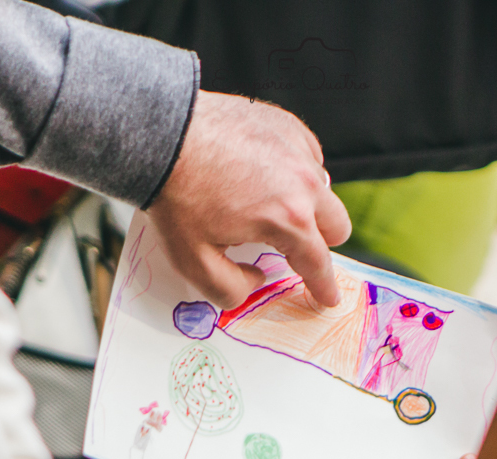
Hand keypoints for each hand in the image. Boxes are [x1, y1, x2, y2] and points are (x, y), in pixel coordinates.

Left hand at [148, 91, 351, 308]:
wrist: (159, 137)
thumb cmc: (176, 195)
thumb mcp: (194, 262)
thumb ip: (230, 288)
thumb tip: (254, 281)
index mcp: (289, 218)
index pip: (319, 263)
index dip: (323, 286)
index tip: (327, 296)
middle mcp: (303, 181)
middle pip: (338, 225)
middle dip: (320, 242)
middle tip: (292, 247)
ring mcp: (297, 148)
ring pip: (323, 189)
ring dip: (305, 203)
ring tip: (266, 205)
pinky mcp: (286, 125)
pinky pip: (307, 156)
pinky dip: (293, 170)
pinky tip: (262, 174)